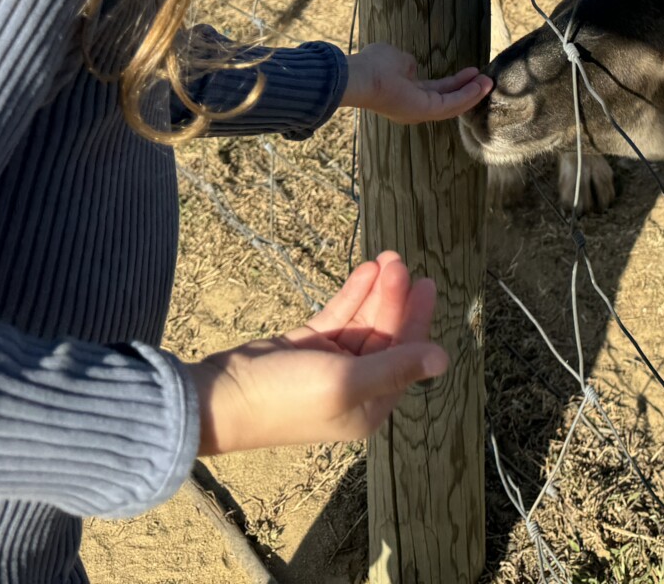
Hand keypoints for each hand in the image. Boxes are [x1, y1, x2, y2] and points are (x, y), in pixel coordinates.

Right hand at [188, 252, 448, 455]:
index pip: (405, 357)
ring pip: (363, 323)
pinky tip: (365, 271)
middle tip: (399, 260)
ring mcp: (329, 366)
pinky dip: (352, 295)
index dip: (417, 319)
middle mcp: (355, 388)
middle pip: (385, 336)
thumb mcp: (346, 381)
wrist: (219, 397)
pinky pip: (339, 317)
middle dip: (394, 297)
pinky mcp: (308, 348)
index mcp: (369, 406)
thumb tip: (444, 360)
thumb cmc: (285, 397)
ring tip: (386, 258)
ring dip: (375, 291)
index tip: (427, 284)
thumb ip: (396, 367)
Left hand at [345, 43, 491, 123]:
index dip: (454, 83)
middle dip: (467, 89)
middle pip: (447, 99)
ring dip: (471, 93)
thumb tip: (412, 66)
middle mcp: (415, 107)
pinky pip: (450, 104)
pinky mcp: (425, 110)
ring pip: (452, 104)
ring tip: (488, 82)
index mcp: (407, 95)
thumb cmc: (373, 65)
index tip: (470, 73)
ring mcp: (420, 111)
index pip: (435, 91)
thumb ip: (407, 64)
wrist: (362, 76)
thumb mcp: (396, 59)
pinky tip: (480, 86)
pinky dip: (467, 95)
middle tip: (485, 80)